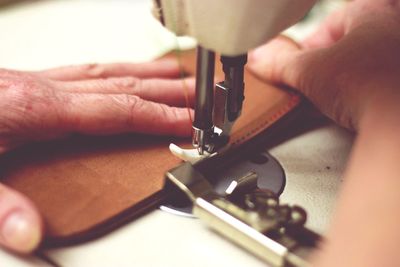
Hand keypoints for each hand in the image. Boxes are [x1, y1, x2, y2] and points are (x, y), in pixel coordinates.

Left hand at [0, 58, 193, 252]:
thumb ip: (2, 206)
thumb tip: (31, 231)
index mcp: (38, 109)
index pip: (119, 109)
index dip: (160, 115)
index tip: (190, 120)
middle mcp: (44, 88)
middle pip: (122, 86)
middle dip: (166, 91)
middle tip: (197, 95)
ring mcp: (38, 81)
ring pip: (107, 73)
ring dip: (145, 74)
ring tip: (173, 74)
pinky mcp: (30, 83)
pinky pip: (87, 72)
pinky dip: (114, 72)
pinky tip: (120, 75)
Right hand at [249, 1, 399, 265]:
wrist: (398, 121)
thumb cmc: (367, 84)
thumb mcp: (309, 72)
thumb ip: (280, 64)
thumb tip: (258, 59)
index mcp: (373, 14)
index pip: (334, 22)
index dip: (312, 44)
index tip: (301, 63)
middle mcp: (394, 30)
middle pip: (353, 41)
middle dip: (331, 61)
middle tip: (317, 78)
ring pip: (368, 61)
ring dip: (349, 76)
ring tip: (336, 95)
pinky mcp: (399, 85)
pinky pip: (382, 81)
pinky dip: (368, 91)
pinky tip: (360, 104)